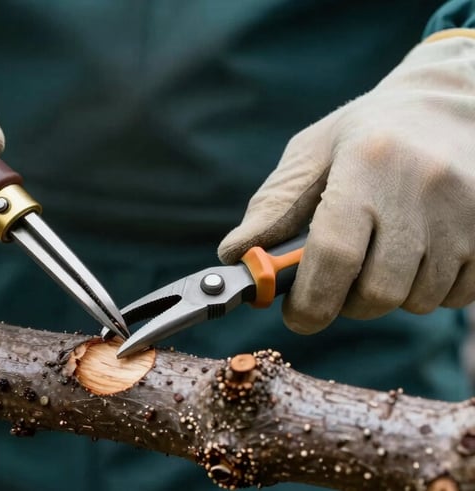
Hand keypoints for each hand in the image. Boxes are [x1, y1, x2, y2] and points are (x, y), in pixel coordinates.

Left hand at [218, 30, 474, 333]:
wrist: (455, 105)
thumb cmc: (368, 134)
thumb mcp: (313, 154)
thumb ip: (274, 207)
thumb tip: (235, 256)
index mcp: (367, 164)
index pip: (335, 254)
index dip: (310, 300)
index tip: (296, 315)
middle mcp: (422, 189)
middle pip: (377, 291)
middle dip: (345, 304)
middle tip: (333, 287)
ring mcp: (467, 213)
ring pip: (416, 300)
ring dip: (387, 296)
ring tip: (378, 259)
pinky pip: (457, 296)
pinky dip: (428, 292)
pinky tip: (417, 258)